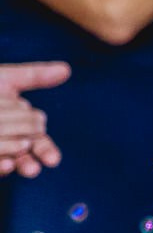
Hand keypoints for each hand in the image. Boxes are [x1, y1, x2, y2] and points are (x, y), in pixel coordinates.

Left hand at [0, 61, 67, 176]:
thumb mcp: (4, 80)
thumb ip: (35, 76)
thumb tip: (66, 69)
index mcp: (21, 126)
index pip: (39, 142)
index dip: (46, 151)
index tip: (52, 160)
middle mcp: (8, 140)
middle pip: (25, 152)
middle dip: (29, 157)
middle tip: (30, 161)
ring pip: (8, 157)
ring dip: (12, 158)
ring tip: (15, 159)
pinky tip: (3, 163)